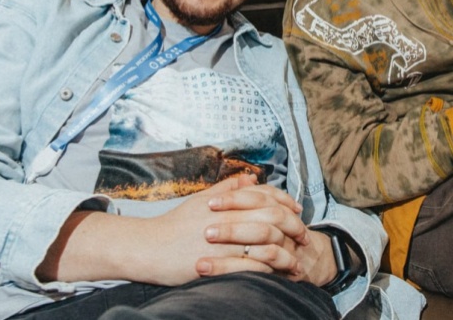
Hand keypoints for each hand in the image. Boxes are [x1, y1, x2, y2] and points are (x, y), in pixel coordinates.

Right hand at [38, 174, 308, 286]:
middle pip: (271, 218)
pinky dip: (267, 270)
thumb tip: (251, 177)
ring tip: (295, 261)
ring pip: (265, 243)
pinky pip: (251, 266)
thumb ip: (228, 188)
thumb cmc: (174, 224)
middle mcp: (228, 218)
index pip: (264, 196)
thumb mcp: (201, 200)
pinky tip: (275, 274)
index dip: (284, 202)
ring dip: (284, 252)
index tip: (296, 210)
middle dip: (292, 226)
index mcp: (226, 202)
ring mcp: (224, 242)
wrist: (148, 248)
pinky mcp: (219, 263)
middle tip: (304, 236)